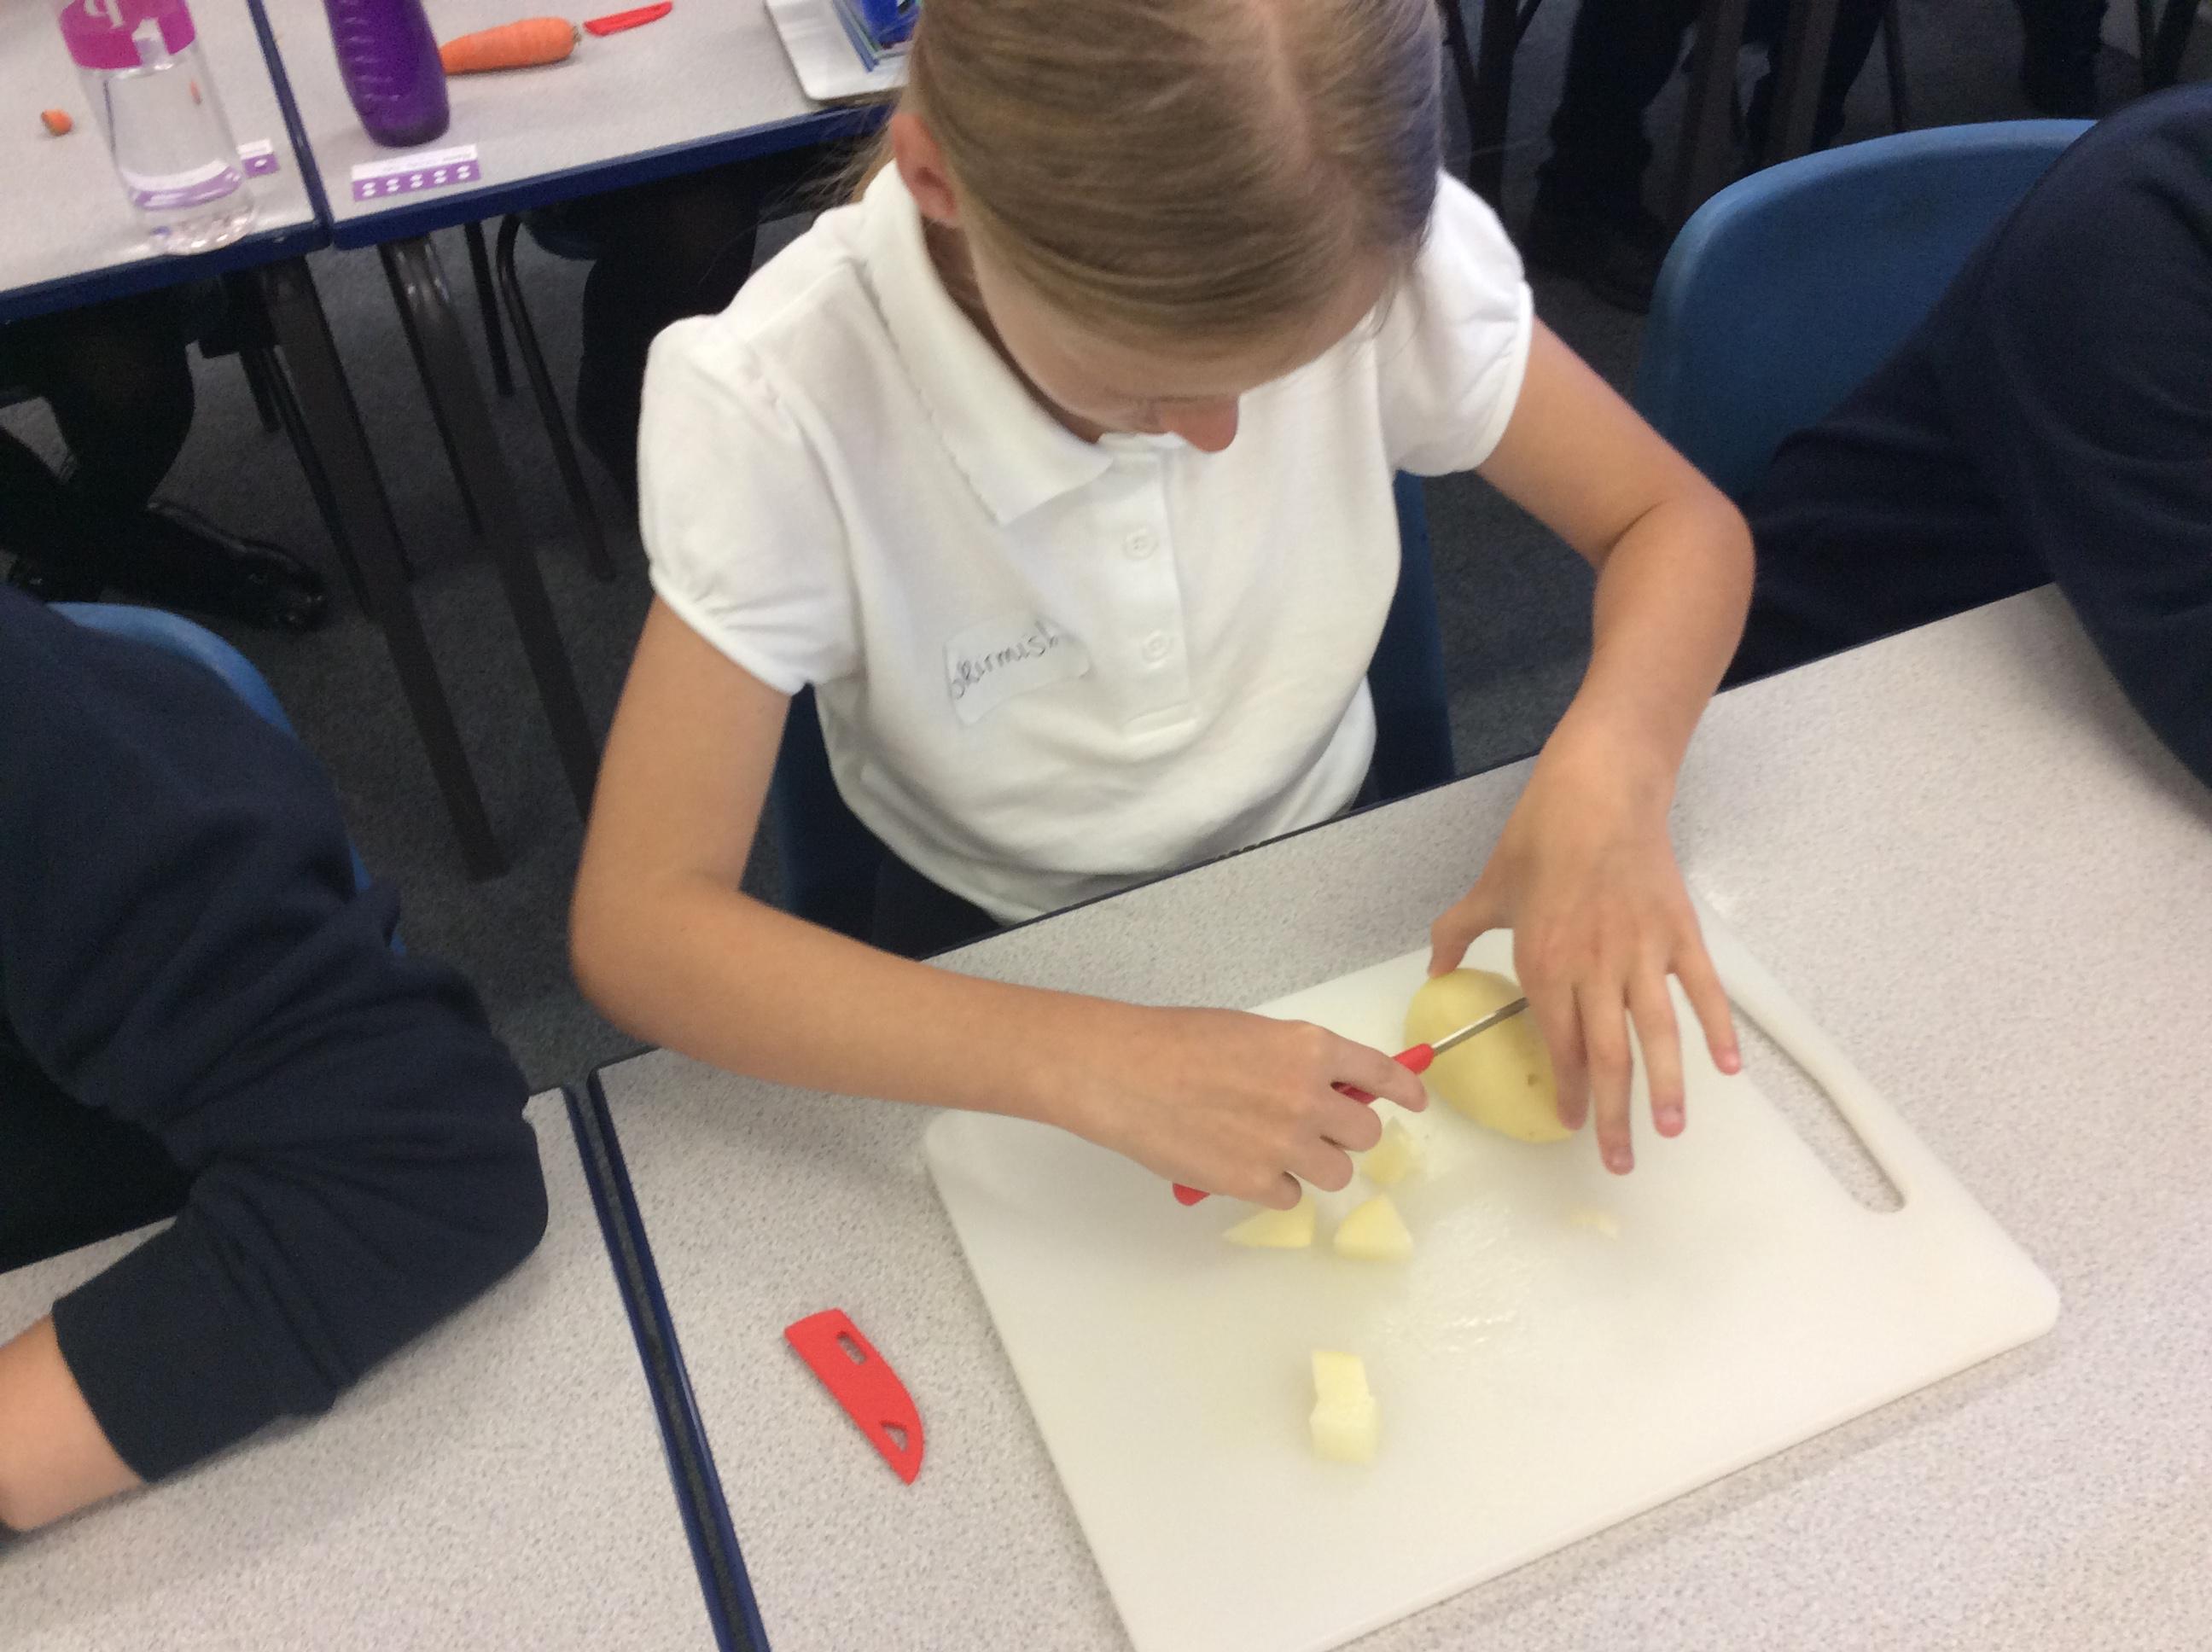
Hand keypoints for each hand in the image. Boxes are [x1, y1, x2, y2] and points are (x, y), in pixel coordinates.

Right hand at [1051, 1004, 1428, 1206]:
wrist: (1122, 1072)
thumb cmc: (1174, 1042)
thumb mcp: (1250, 1033)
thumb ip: (1296, 1060)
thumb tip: (1327, 1088)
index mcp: (1309, 1048)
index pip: (1383, 1074)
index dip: (1407, 1090)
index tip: (1416, 1101)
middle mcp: (1308, 1096)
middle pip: (1365, 1135)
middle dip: (1343, 1135)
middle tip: (1312, 1131)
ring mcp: (1285, 1143)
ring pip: (1335, 1173)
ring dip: (1311, 1165)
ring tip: (1268, 1150)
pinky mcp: (1255, 1182)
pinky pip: (1289, 1196)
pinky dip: (1269, 1186)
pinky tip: (1236, 1164)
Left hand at [1429, 733, 1737, 1175]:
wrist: (1600, 788)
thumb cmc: (1540, 837)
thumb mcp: (1488, 887)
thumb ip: (1457, 934)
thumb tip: (1432, 971)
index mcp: (1546, 963)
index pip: (1558, 1044)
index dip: (1565, 1089)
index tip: (1569, 1124)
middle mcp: (1596, 968)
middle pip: (1608, 1055)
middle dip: (1613, 1113)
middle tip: (1621, 1160)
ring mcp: (1643, 952)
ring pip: (1657, 1033)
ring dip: (1667, 1086)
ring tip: (1671, 1129)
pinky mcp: (1680, 933)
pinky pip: (1703, 990)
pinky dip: (1718, 1028)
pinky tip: (1729, 1068)